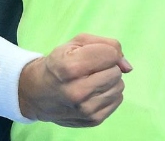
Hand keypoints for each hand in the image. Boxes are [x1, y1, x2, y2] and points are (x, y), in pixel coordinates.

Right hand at [18, 33, 132, 126]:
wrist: (37, 93)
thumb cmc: (59, 64)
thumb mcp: (76, 44)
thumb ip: (107, 45)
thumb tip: (128, 67)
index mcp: (70, 68)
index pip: (111, 54)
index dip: (105, 51)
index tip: (93, 55)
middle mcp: (78, 91)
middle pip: (116, 72)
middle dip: (107, 67)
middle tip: (90, 70)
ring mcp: (86, 109)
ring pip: (119, 86)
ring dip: (109, 81)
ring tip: (91, 81)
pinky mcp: (93, 120)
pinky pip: (117, 100)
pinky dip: (109, 93)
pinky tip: (93, 92)